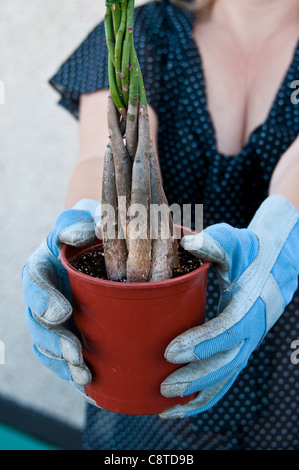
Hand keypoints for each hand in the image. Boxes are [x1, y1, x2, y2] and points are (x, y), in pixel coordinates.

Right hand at [22, 199, 99, 401]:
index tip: (61, 311)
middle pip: (37, 322)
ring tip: (84, 377)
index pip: (33, 280)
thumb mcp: (84, 219)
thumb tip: (91, 230)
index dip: (42, 298)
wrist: (100, 246)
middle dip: (53, 340)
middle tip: (74, 353)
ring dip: (63, 365)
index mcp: (43, 266)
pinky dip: (75, 377)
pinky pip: (66, 361)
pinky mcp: (72, 336)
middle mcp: (45, 296)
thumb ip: (81, 222)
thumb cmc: (91, 230)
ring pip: (48, 347)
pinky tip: (93, 390)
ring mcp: (56, 319)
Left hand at [160, 195, 298, 417]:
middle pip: (227, 362)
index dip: (202, 343)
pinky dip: (205, 396)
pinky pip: (225, 379)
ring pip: (226, 378)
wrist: (273, 265)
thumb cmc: (248, 252)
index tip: (170, 351)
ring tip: (166, 407)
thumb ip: (213, 242)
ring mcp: (247, 343)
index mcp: (250, 304)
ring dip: (199, 395)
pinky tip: (180, 407)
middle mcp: (252, 330)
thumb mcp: (233, 242)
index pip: (228, 330)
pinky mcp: (239, 348)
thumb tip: (185, 243)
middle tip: (164, 386)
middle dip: (195, 377)